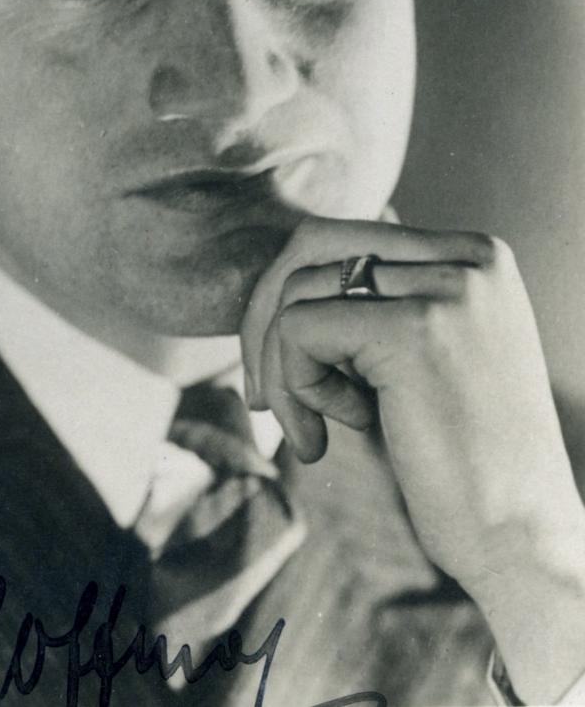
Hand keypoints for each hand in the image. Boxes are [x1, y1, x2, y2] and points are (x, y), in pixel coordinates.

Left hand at [241, 218, 584, 700]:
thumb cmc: (458, 457)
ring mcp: (448, 288)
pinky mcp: (415, 330)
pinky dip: (291, 389)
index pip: (338, 236)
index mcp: (474, 255)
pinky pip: (298, 330)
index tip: (283, 375)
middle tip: (259, 397)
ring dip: (278, 370)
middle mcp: (468, 258)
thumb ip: (380, 300)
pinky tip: (323, 441)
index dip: (288, 302)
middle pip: (311, 244)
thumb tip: (301, 259)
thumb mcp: (421, 354)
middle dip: (262, 318)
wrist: (518, 541)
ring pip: (296, 291)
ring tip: (311, 433)